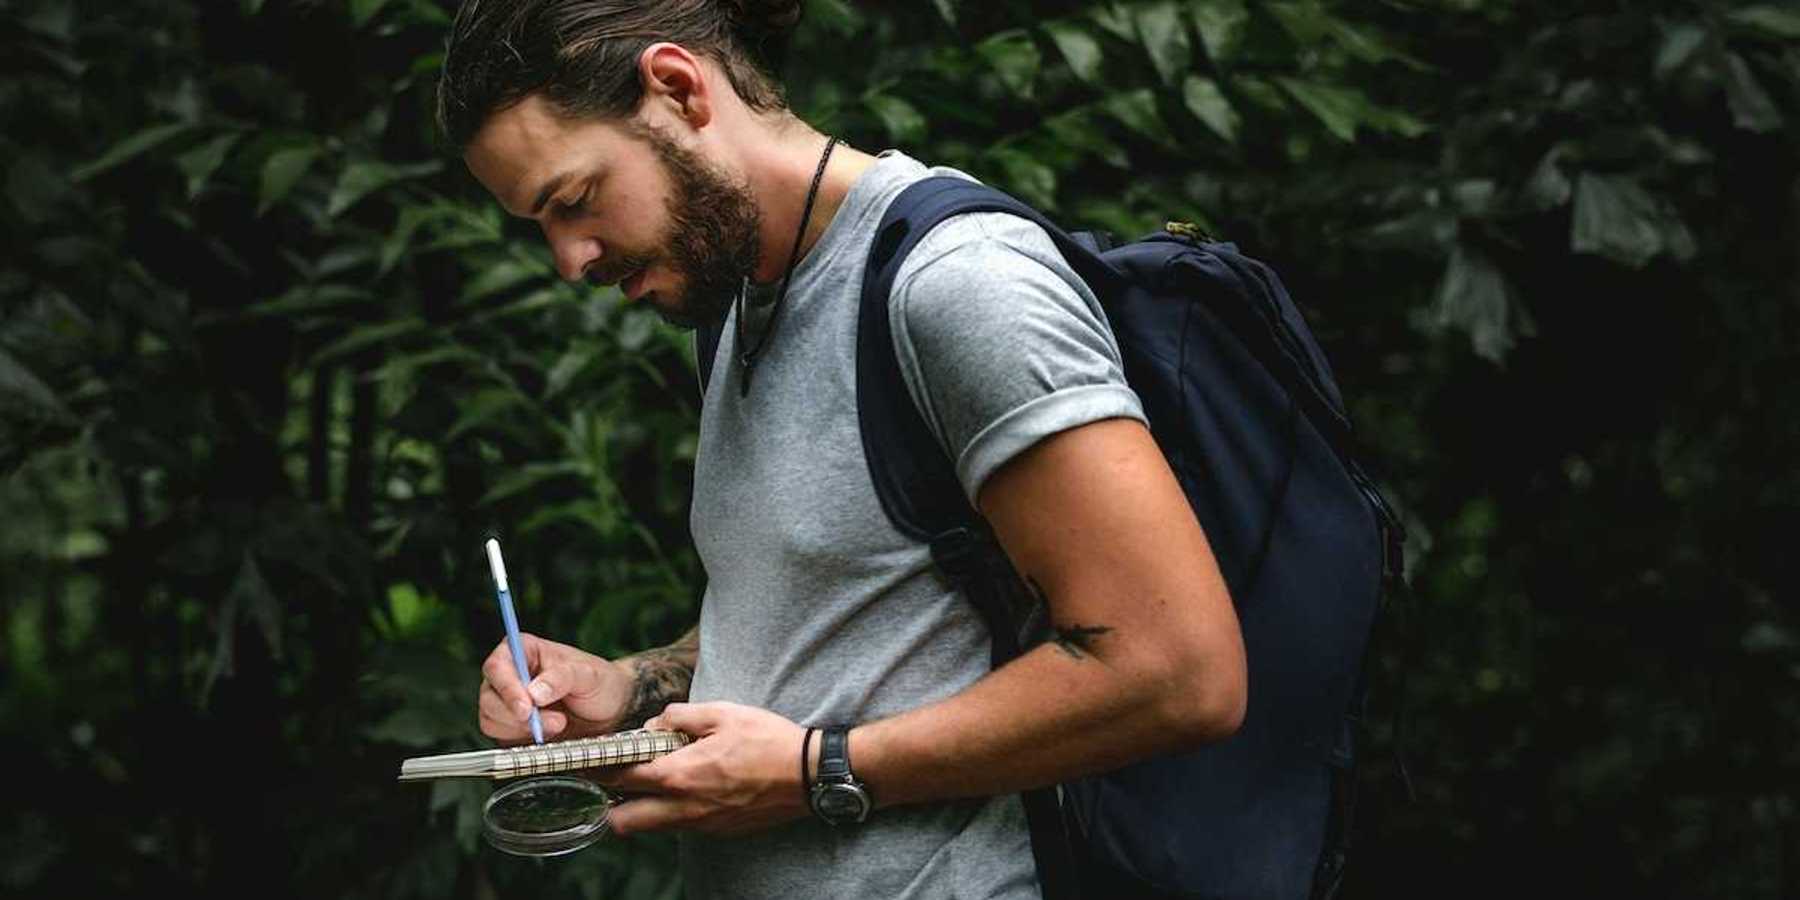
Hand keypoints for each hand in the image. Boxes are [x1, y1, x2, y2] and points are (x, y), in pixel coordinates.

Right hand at [477, 633, 632, 742]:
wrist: (610, 710)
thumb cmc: (599, 683)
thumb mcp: (588, 674)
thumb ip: (562, 678)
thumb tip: (534, 693)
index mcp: (524, 651)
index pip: (498, 665)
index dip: (507, 687)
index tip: (527, 707)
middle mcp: (509, 675)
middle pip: (489, 696)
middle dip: (517, 715)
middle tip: (556, 721)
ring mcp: (507, 702)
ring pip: (490, 719)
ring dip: (523, 729)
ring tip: (559, 724)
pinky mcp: (510, 727)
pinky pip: (500, 737)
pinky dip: (522, 740)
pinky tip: (548, 734)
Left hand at [601, 702, 811, 835]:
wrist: (808, 775)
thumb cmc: (767, 740)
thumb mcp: (722, 712)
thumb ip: (680, 716)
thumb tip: (655, 724)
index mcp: (680, 775)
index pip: (621, 778)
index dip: (599, 769)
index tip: (590, 761)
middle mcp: (684, 807)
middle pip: (623, 822)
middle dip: (609, 804)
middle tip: (614, 781)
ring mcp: (701, 824)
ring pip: (651, 828)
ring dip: (641, 809)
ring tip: (650, 782)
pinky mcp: (718, 831)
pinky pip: (680, 826)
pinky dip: (672, 812)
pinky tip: (688, 788)